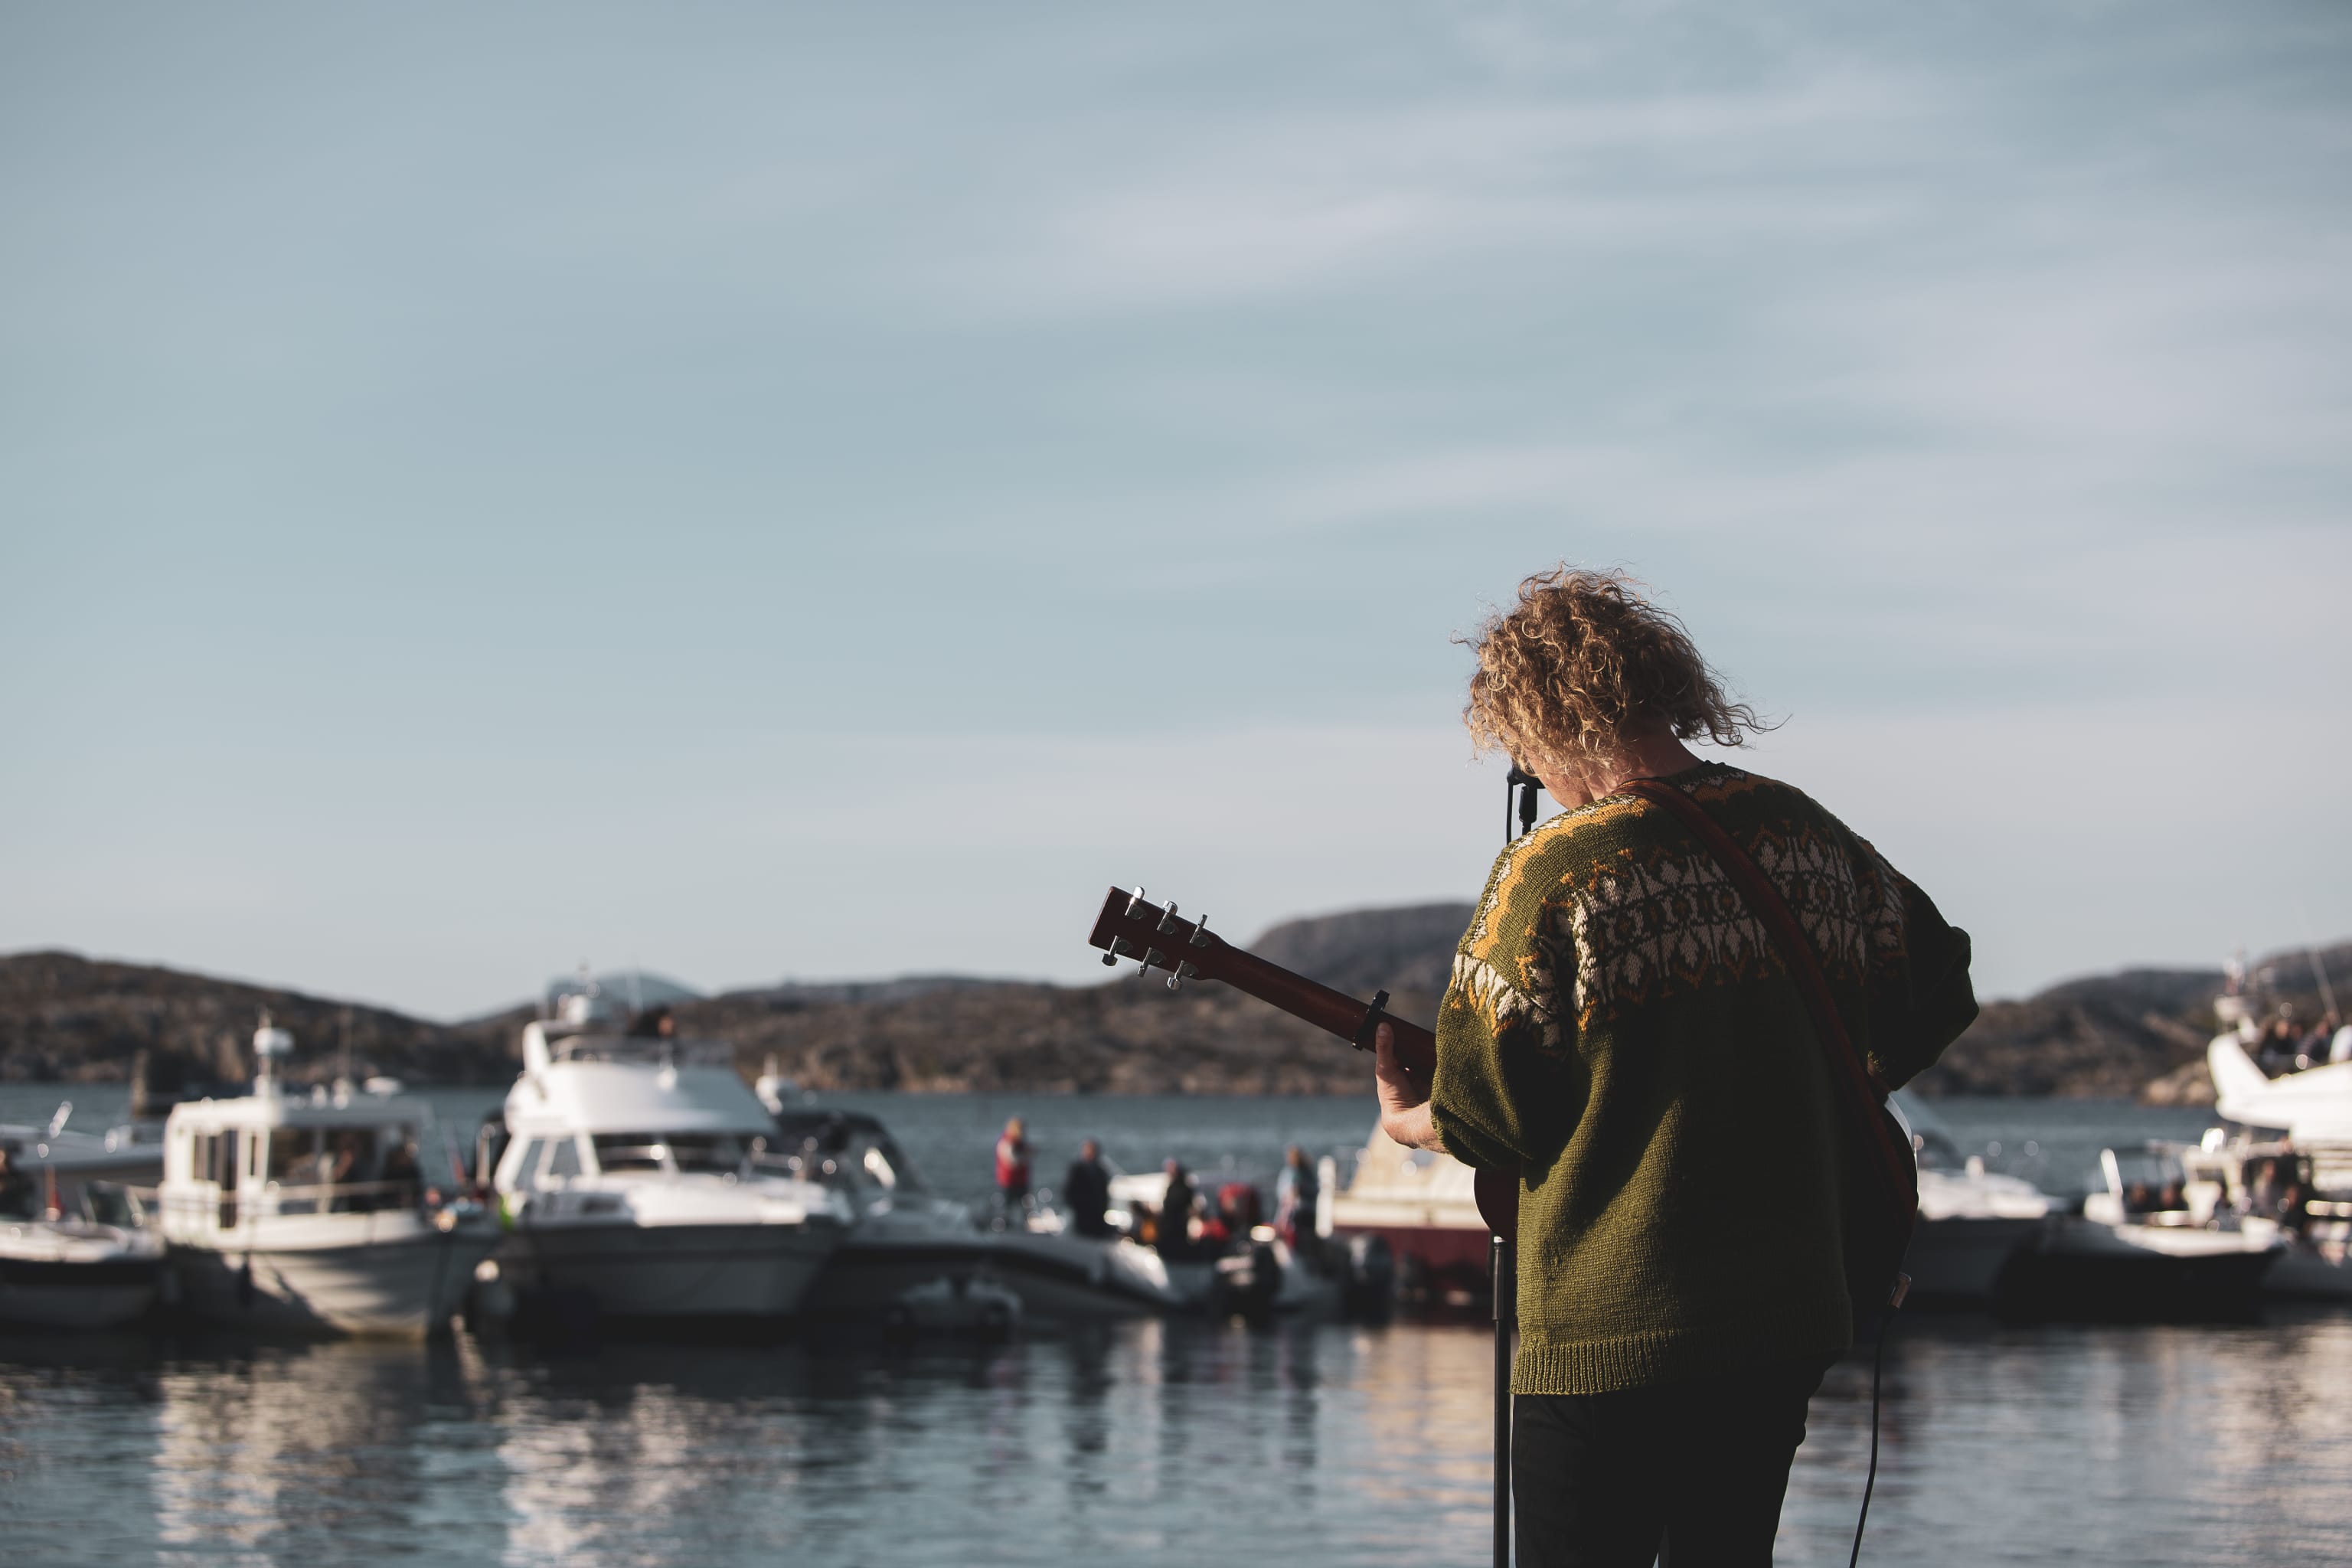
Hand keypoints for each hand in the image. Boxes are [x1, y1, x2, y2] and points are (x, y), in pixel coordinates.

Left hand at [1373, 1023, 1444, 1153]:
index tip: (1411, 1029)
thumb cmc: (1393, 1098)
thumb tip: (1382, 1025)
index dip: (1408, 1044)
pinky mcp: (1441, 1086)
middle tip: (1427, 1034)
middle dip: (1423, 1050)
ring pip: (1432, 1065)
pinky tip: (1450, 1051)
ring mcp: (1429, 1084)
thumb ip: (1385, 1048)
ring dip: (1435, 1056)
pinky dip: (1446, 1063)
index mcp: (1400, 1076)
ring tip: (1441, 1040)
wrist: (1412, 1122)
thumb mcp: (1386, 1069)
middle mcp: (1414, 1080)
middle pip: (1419, 1059)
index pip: (1405, 1055)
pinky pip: (1444, 1071)